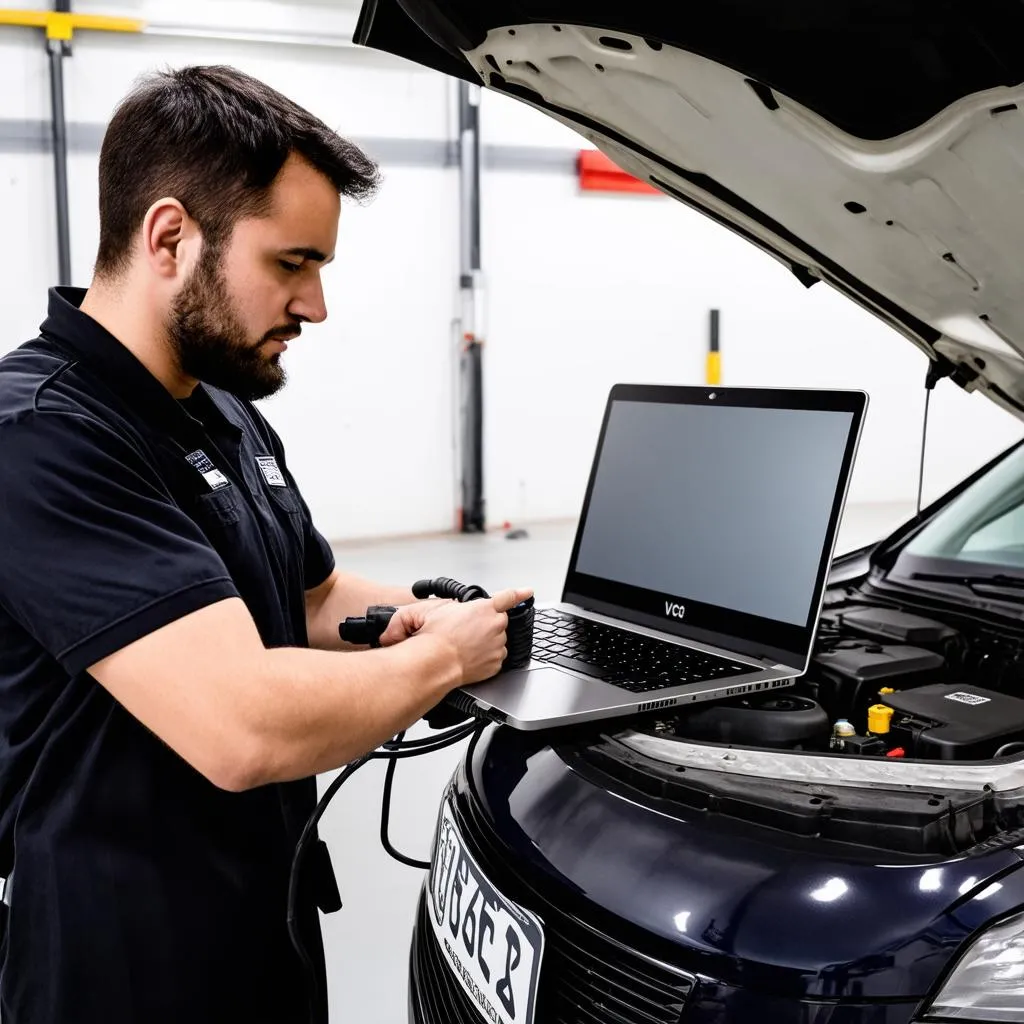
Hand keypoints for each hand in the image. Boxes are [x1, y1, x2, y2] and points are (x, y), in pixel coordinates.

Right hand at [379, 588, 533, 683]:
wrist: (436, 663)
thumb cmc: (434, 637)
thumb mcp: (436, 608)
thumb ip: (450, 605)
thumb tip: (453, 609)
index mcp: (484, 609)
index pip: (508, 597)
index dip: (519, 594)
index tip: (528, 592)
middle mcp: (495, 626)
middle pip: (498, 621)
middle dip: (486, 624)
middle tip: (467, 632)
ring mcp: (497, 646)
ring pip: (496, 640)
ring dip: (485, 642)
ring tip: (464, 646)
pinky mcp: (496, 663)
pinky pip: (494, 657)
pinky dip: (485, 657)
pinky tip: (469, 657)